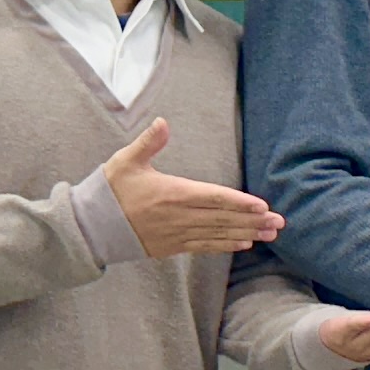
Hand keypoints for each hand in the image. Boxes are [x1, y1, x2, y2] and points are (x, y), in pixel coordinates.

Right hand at [100, 118, 284, 258]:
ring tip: (269, 234)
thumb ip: (148, 142)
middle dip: (253, 220)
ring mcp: (176, 234)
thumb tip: (163, 122)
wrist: (90, 226)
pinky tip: (243, 243)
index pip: (213, 198)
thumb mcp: (126, 161)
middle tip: (279, 223)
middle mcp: (178, 216)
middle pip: (222, 218)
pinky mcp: (171, 247)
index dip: (239, 202)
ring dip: (245, 233)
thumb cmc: (110, 191)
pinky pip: (204, 247)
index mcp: (172, 193)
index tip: (262, 206)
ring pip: (217, 234)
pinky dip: (224, 245)